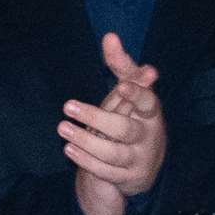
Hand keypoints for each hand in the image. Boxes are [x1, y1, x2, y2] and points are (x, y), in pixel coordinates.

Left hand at [59, 33, 165, 214]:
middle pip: (125, 129)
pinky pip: (106, 171)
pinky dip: (86, 161)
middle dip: (97, 118)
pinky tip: (69, 148)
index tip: (122, 86)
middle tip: (68, 106)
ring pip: (113, 153)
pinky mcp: (127, 177)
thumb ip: (121, 65)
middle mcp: (148, 136)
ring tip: (63, 129)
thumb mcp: (130, 91)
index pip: (148, 102)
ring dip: (86, 142)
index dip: (136, 94)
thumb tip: (109, 36)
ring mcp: (138, 159)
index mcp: (151, 112)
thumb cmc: (134, 116)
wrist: (143, 163)